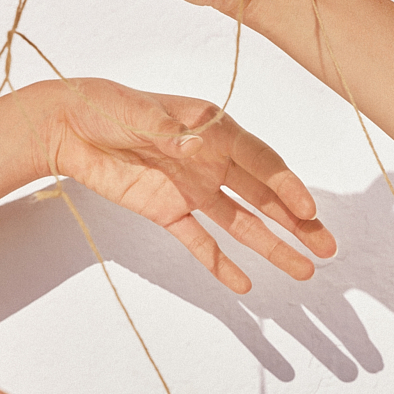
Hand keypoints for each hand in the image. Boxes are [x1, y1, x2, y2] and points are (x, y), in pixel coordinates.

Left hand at [36, 77, 335, 293]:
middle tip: (327, 247)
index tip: (308, 209)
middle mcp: (213, 160)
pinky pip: (201, 242)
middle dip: (297, 223)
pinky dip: (221, 264)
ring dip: (274, 246)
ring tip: (304, 271)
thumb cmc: (106, 107)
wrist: (66, 125)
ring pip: (243, 223)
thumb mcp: (139, 114)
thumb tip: (200, 149)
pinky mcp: (170, 211)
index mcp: (214, 128)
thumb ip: (171, 133)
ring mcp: (193, 188)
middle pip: (264, 196)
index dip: (286, 186)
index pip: (260, 161)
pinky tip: (245, 286)